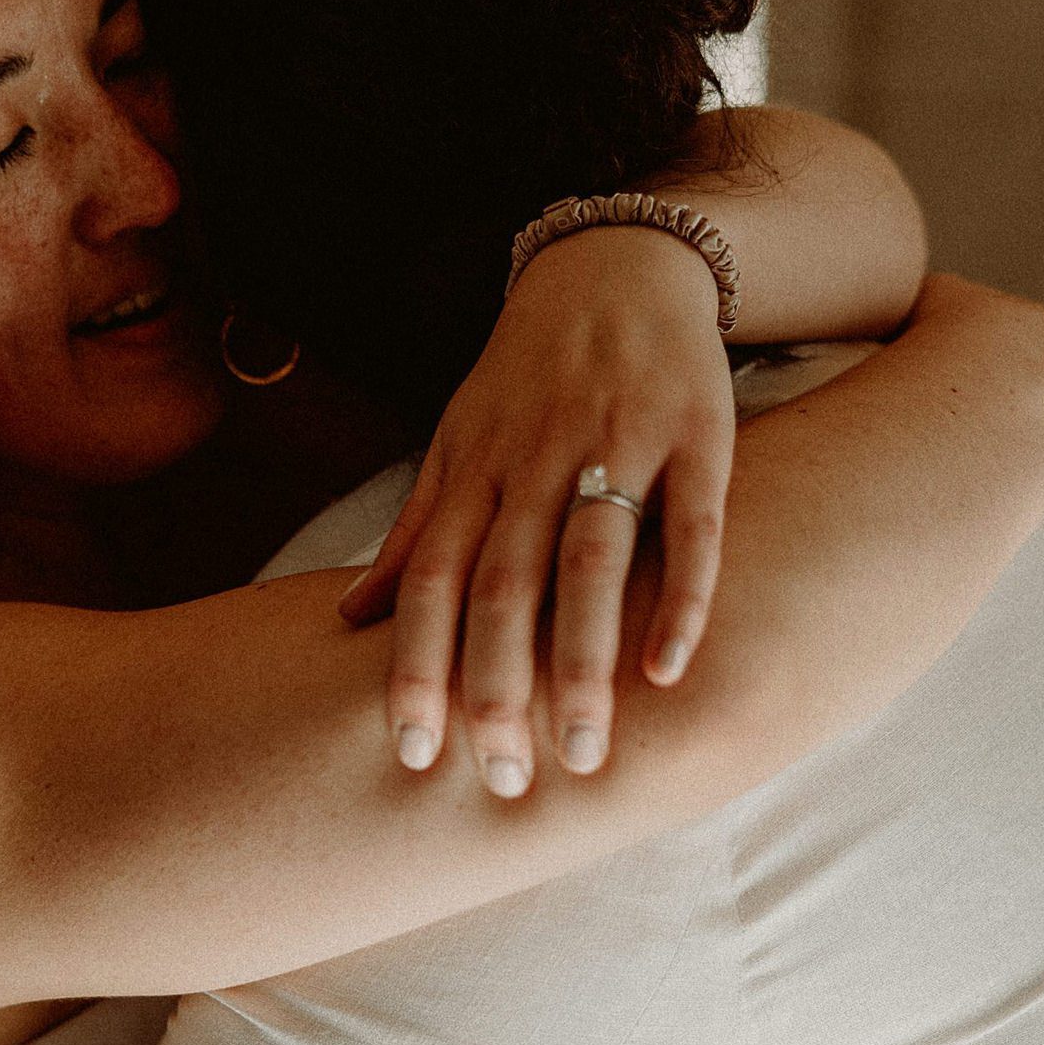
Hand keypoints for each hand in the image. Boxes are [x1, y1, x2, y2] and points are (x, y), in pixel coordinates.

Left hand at [339, 227, 736, 795]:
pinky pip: (689, 526)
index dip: (419, 668)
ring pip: (590, 565)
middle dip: (498, 687)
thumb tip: (347, 619)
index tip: (413, 755)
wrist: (616, 262)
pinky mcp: (696, 434)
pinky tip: (672, 671)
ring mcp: (617, 445)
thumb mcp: (457, 441)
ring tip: (585, 756)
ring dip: (584, 665)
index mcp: (474, 471)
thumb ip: (414, 532)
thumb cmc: (527, 376)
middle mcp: (536, 461)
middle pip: (505, 586)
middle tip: (502, 782)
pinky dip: (679, 598)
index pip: (434, 583)